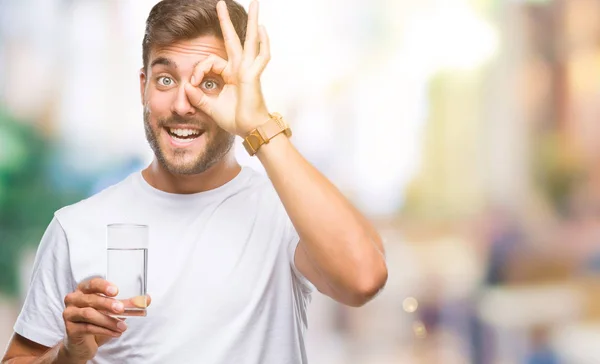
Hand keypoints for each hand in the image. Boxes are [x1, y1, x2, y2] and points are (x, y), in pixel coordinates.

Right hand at [61, 278, 150, 361]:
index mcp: (84, 290)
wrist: (83, 342)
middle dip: (108, 304)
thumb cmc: (98, 320)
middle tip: (122, 309)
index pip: (92, 283)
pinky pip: (88, 328)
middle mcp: (74, 299)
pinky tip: (116, 333)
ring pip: (89, 314)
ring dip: (109, 320)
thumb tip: (147, 299)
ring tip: (123, 326)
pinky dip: (105, 330)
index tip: (116, 291)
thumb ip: (128, 304)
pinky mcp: (70, 328)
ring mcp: (69, 313)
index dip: (103, 286)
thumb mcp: (113, 311)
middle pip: (91, 299)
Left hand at [184, 0, 270, 136]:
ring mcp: (248, 70)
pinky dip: (264, 43)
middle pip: (233, 39)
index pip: (210, 61)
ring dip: (252, 22)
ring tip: (255, 4)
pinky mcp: (254, 75)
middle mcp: (240, 69)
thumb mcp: (210, 107)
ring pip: (250, 41)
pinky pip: (261, 56)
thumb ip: (198, 97)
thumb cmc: (235, 120)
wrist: (249, 130)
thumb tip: (187, 87)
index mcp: (230, 75)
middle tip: (220, 3)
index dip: (198, 69)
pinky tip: (262, 29)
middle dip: (226, 21)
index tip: (192, 83)